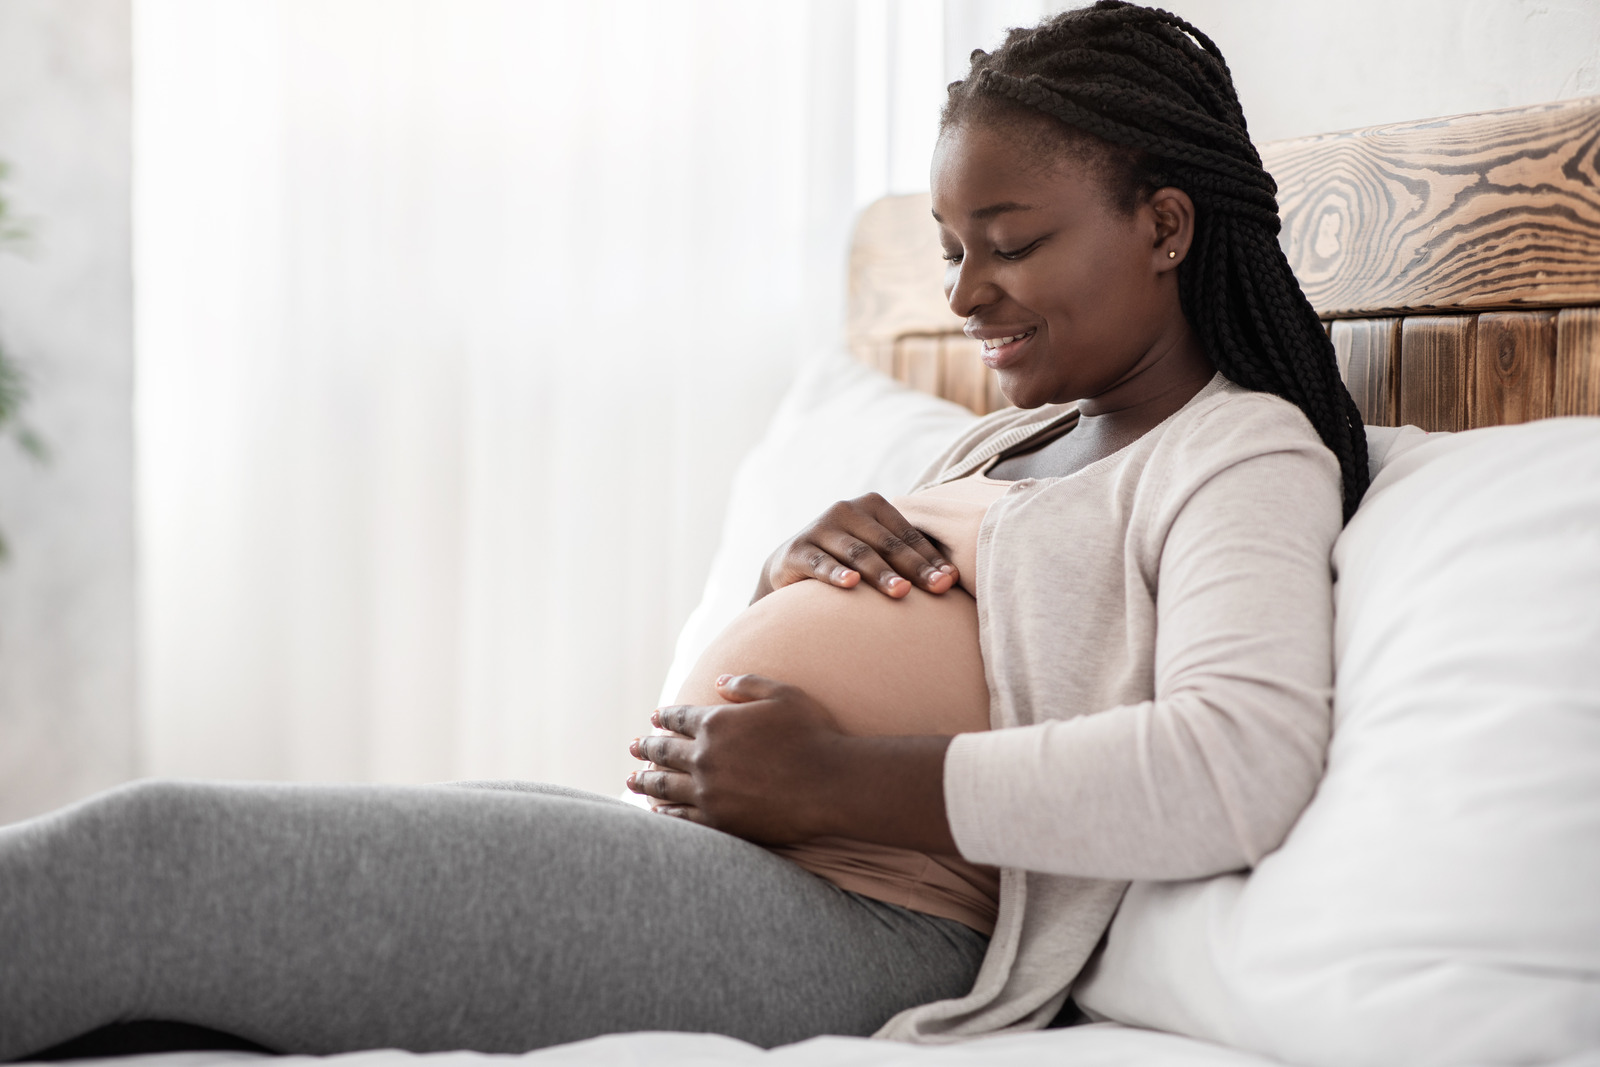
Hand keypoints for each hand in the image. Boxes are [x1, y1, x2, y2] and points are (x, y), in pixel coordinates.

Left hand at [626, 674, 844, 843]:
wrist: (830, 784)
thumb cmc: (812, 735)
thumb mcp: (783, 695)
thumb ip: (747, 685)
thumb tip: (719, 682)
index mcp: (716, 723)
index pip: (679, 718)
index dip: (664, 717)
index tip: (654, 718)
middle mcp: (705, 757)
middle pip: (665, 751)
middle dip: (646, 747)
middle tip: (632, 748)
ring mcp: (709, 791)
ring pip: (666, 784)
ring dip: (646, 780)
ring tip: (632, 779)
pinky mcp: (719, 820)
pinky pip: (682, 816)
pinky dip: (666, 811)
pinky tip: (657, 810)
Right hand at [753, 493, 957, 601]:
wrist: (790, 564)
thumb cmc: (847, 560)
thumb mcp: (876, 550)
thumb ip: (907, 557)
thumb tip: (953, 579)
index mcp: (871, 505)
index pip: (907, 535)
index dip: (930, 558)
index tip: (950, 581)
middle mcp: (845, 509)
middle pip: (886, 543)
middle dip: (914, 568)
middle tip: (937, 588)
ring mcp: (820, 528)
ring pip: (857, 553)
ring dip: (880, 573)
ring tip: (901, 591)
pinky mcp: (796, 550)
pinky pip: (820, 563)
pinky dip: (836, 574)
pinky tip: (851, 585)